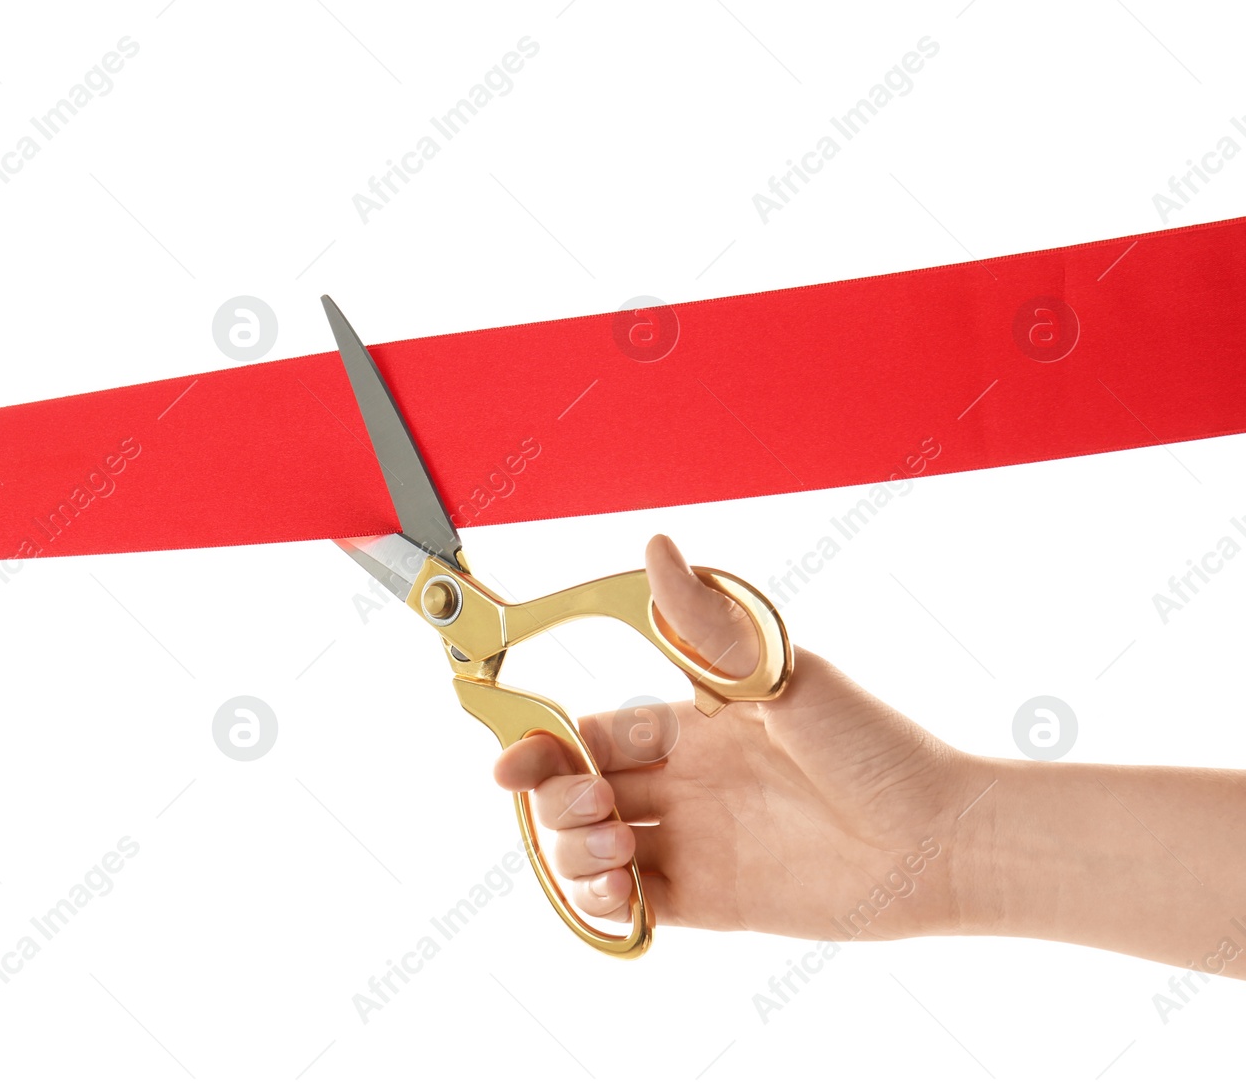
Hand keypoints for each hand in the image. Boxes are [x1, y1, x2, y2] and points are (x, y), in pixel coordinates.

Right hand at [493, 534, 979, 941]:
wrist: (942, 840)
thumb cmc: (879, 748)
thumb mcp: (785, 677)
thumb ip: (708, 624)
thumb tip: (659, 547)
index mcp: (695, 725)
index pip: (596, 731)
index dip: (546, 744)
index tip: (511, 759)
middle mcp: (688, 784)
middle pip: (581, 790)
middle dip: (557, 798)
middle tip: (594, 804)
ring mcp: (696, 842)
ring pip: (595, 849)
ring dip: (577, 851)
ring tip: (616, 848)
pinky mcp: (713, 901)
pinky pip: (635, 906)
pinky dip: (605, 903)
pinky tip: (620, 890)